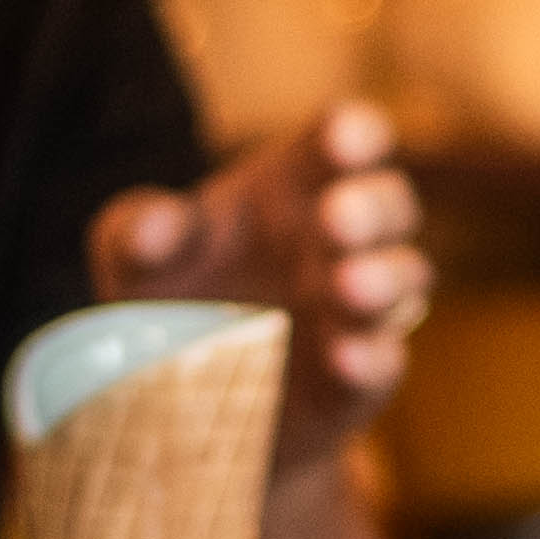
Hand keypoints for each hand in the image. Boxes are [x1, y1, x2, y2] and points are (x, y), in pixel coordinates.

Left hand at [89, 99, 430, 470]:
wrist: (178, 404)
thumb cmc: (166, 299)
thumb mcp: (131, 254)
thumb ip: (138, 228)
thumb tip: (160, 226)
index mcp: (293, 187)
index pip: (345, 140)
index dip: (356, 134)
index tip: (342, 139)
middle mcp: (338, 242)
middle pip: (392, 203)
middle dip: (374, 207)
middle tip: (336, 219)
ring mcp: (357, 310)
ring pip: (408, 278)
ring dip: (386, 279)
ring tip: (346, 287)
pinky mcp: (361, 378)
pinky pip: (387, 361)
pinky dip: (372, 358)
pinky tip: (345, 358)